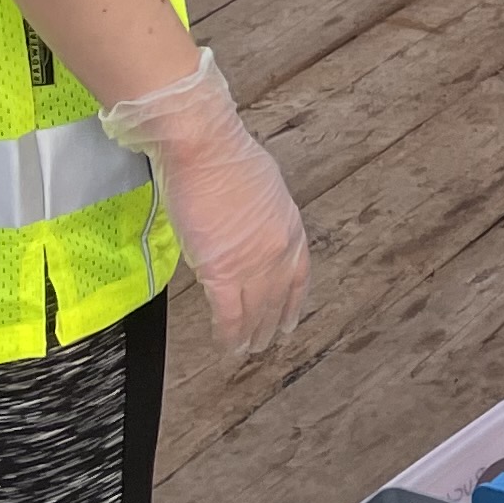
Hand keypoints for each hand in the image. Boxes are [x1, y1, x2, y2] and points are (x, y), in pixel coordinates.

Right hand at [98, 50, 310, 354]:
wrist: (204, 149)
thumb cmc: (224, 157)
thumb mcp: (261, 187)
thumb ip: (261, 215)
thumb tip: (249, 225)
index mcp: (291, 227)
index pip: (299, 275)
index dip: (293, 302)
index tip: (289, 319)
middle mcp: (279, 250)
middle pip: (278, 298)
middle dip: (272, 324)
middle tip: (265, 344)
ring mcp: (253, 263)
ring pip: (256, 312)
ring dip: (251, 336)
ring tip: (245, 353)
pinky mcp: (223, 272)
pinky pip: (229, 315)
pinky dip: (228, 334)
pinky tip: (226, 347)